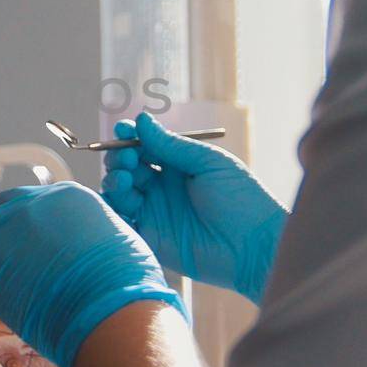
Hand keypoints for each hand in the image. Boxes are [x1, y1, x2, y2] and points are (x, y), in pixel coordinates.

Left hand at [0, 182, 185, 366]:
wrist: (110, 310)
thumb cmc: (124, 287)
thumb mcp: (114, 240)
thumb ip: (87, 235)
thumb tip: (82, 252)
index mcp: (65, 196)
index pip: (33, 202)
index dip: (32, 229)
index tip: (38, 251)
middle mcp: (32, 204)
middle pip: (2, 207)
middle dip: (6, 231)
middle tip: (19, 264)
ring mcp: (5, 229)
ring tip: (4, 279)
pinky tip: (1, 299)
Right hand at [100, 112, 286, 302]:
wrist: (253, 246)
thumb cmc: (240, 198)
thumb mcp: (208, 163)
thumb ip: (172, 145)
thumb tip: (141, 120)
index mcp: (178, 165)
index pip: (144, 146)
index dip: (130, 136)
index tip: (123, 129)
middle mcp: (162, 187)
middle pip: (127, 166)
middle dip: (120, 157)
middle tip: (129, 158)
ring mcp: (154, 211)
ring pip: (119, 191)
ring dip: (115, 180)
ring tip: (126, 178)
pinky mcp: (149, 236)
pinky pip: (121, 220)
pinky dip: (112, 209)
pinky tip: (120, 199)